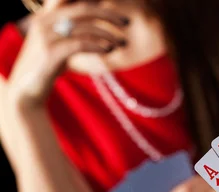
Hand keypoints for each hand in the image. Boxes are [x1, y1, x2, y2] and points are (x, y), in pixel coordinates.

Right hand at [6, 0, 127, 106]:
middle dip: (108, 14)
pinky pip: (80, 44)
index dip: (92, 0)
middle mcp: (44, 21)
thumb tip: (95, 20)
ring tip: (122, 43)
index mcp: (46, 15)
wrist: (26, 89)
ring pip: (85, 27)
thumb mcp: (58, 42)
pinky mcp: (51, 52)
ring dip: (108, 34)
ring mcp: (46, 36)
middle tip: (127, 22)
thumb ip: (73, 30)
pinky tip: (109, 50)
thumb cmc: (47, 65)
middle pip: (83, 9)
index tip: (111, 3)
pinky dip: (98, 45)